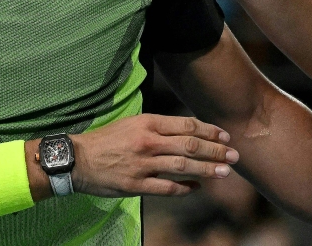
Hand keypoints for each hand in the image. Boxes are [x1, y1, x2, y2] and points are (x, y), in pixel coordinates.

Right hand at [69, 114, 238, 196]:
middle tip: (234, 155)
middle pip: (190, 145)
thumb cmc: (106, 139)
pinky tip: (197, 187)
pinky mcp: (136, 185)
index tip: (225, 136)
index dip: (209, 131)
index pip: (187, 125)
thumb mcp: (132, 123)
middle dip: (216, 150)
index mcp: (148, 123)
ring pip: (183, 166)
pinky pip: (167, 188)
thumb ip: (158, 127)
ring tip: (224, 171)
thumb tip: (186, 131)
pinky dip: (185, 188)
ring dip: (207, 169)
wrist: (77, 158)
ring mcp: (143, 164)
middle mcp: (148, 142)